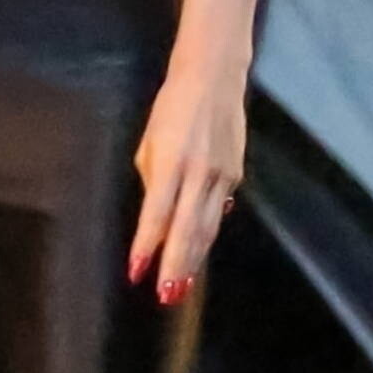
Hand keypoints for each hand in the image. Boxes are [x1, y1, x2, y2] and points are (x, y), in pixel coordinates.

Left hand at [128, 59, 244, 303]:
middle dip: (176, 265)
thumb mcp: (150, 140)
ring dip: (194, 259)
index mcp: (172, 161)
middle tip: (166, 295)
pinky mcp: (236, 174)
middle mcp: (199, 172)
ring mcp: (222, 175)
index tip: (136, 271)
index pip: (156, 214)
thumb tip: (158, 215)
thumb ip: (153, 179)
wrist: (214, 78)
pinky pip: (218, 210)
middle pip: (187, 229)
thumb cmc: (172, 106)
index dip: (146, 246)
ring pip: (207, 227)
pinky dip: (207, 233)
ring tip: (182, 287)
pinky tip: (198, 250)